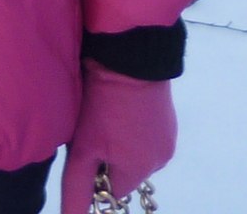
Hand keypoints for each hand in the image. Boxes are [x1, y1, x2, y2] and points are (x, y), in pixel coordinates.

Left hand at [60, 62, 174, 209]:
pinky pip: (146, 132)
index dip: (97, 170)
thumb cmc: (102, 104)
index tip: (87, 145)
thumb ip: (77, 188)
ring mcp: (168, 137)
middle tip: (95, 126)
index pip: (114, 188)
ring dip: (122, 139)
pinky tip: (121, 105)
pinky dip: (133, 124)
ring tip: (108, 112)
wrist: (131, 57)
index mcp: (140, 170)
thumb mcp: (83, 147)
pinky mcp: (169, 116)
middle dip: (110, 155)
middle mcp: (160, 159)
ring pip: (136, 150)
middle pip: (126, 170)